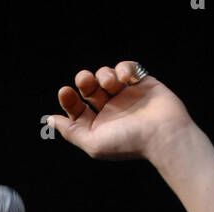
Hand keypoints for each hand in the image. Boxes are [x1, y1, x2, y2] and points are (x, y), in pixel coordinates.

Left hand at [44, 61, 192, 161]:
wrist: (162, 133)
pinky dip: (123, 68)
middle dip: (84, 81)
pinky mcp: (141, 83)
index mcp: (98, 126)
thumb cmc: (129, 142)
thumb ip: (71, 132)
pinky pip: (126, 67)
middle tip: (86, 81)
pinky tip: (126, 78)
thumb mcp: (93, 143)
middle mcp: (111, 110)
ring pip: (105, 75)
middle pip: (88, 88)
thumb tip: (50, 120)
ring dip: (104, 75)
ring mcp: (126, 96)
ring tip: (111, 84)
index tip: (65, 92)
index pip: (77, 109)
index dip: (68, 99)